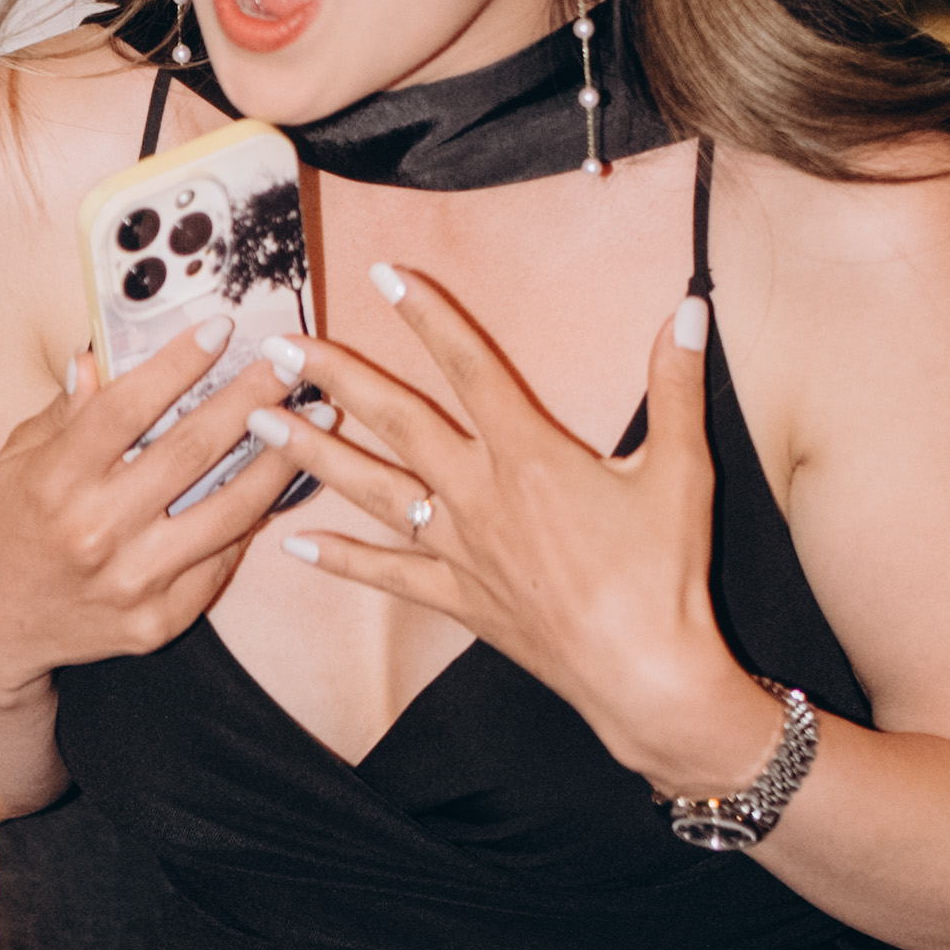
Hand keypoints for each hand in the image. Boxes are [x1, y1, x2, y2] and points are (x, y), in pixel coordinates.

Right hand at [0, 305, 315, 706]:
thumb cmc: (6, 529)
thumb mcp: (16, 459)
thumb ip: (67, 411)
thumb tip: (99, 354)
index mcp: (56, 480)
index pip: (126, 408)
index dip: (177, 364)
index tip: (220, 329)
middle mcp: (95, 531)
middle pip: (190, 452)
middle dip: (247, 400)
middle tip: (287, 364)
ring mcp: (132, 581)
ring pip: (227, 512)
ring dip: (277, 461)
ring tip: (312, 421)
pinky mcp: (158, 620)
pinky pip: (221, 563)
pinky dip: (252, 521)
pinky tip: (278, 485)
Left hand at [260, 263, 779, 797]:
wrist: (646, 675)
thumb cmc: (665, 574)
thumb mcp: (681, 470)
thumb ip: (677, 384)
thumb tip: (690, 311)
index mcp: (529, 455)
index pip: (469, 366)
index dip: (428, 315)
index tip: (383, 274)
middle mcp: (479, 494)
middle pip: (395, 421)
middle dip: (333, 378)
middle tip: (278, 346)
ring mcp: (461, 549)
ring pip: (372, 490)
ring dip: (311, 453)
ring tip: (259, 422)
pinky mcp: (460, 598)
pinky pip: (388, 576)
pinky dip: (340, 560)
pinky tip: (294, 545)